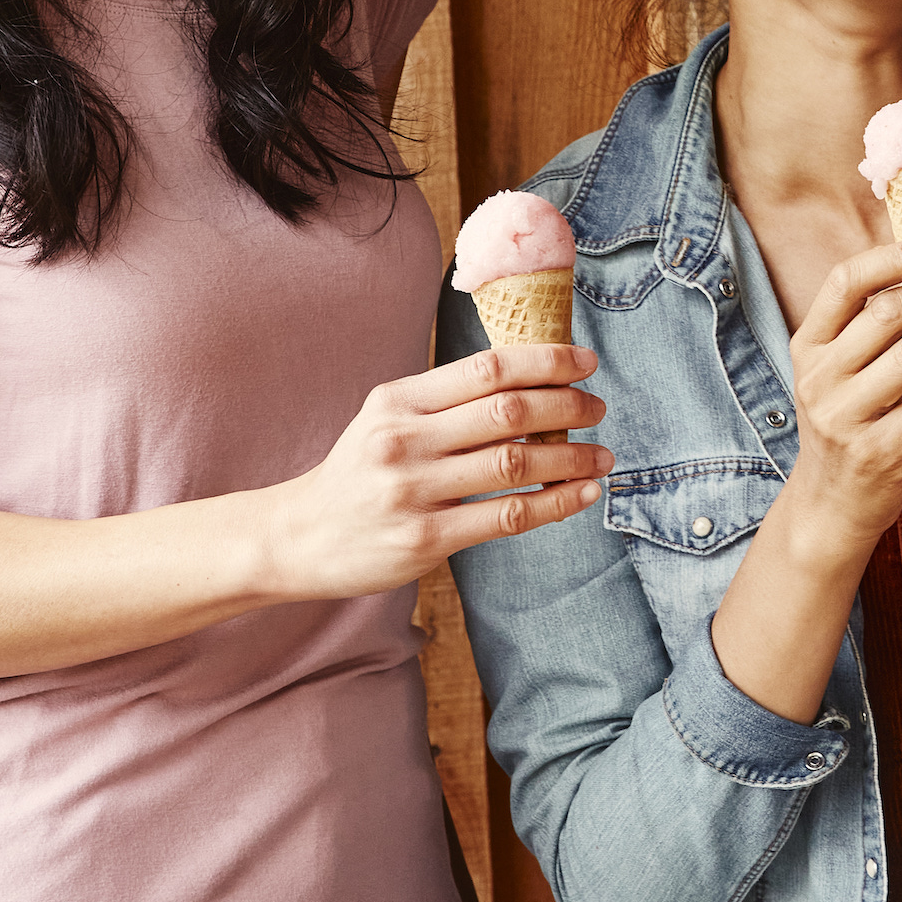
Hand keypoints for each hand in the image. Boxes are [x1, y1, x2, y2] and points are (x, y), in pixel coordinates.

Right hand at [273, 342, 608, 593]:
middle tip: (598, 408)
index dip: (546, 360)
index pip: (487, 367)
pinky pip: (506, 517)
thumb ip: (446, 400)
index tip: (585, 361)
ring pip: (514, 463)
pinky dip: (554, 504)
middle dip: (567, 405)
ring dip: (571, 458)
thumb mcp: (387, 419)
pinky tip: (581, 495)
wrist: (300, 537)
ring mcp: (413, 492)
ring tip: (601, 456)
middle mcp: (404, 440)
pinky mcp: (424, 541)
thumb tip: (530, 379)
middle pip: (509, 411)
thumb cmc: (359, 472)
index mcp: (399, 400)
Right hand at [785, 235, 901, 551]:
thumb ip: (872, 328)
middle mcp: (820, 376)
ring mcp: (844, 416)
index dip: (900, 255)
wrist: (829, 504)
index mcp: (810, 344)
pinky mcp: (876, 452)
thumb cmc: (850, 421)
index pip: (848, 280)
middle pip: (891, 312)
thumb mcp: (841, 371)